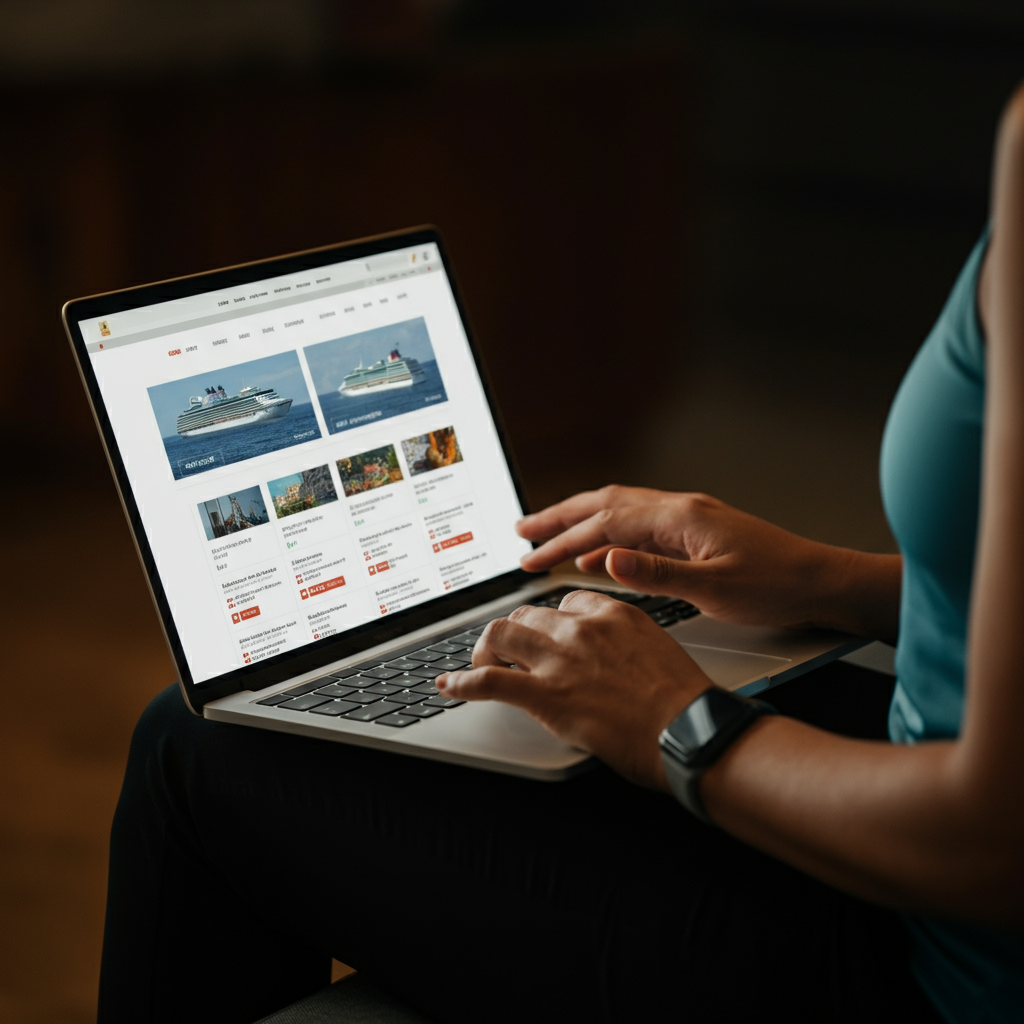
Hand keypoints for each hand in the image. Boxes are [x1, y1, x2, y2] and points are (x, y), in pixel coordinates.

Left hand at [436, 590, 712, 789]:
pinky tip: (450, 686)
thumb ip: (625, 646)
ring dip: (485, 649)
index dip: (548, 620)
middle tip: (510, 653)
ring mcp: (561, 659)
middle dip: (514, 633)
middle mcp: (583, 628)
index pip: (564, 601)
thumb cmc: (684, 705)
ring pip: (501, 633)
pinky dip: (462, 682)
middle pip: (528, 613)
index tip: (544, 634)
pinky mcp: (545, 694)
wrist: (690, 732)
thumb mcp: (658, 653)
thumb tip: (608, 661)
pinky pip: (489, 679)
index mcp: (614, 614)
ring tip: (482, 665)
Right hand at [517, 485, 865, 630]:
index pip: (606, 524)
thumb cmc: (776, 585)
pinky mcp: (694, 532)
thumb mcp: (714, 588)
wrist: (819, 581)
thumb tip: (607, 559)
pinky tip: (598, 555)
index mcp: (680, 517)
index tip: (531, 558)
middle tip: (521, 530)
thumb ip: (656, 574)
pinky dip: (608, 537)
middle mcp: (679, 509)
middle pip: (604, 504)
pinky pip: (638, 527)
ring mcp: (687, 518)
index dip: (563, 540)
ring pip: (618, 511)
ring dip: (579, 521)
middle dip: (559, 517)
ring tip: (546, 535)